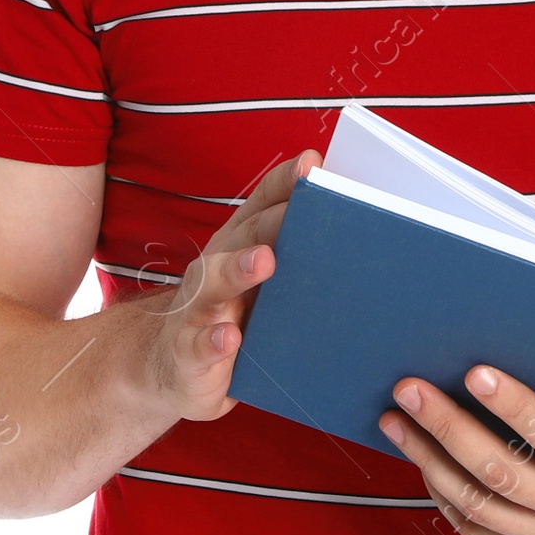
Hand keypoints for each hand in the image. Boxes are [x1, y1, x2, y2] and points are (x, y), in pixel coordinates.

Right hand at [141, 149, 319, 423]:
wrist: (174, 371)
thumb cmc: (234, 320)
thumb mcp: (265, 287)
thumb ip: (299, 260)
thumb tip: (360, 237)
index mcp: (240, 246)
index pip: (262, 204)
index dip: (285, 182)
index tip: (312, 164)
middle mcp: (216, 267)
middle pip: (244, 236)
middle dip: (272, 221)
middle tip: (299, 210)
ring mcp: (198, 308)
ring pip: (214, 282)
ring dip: (238, 270)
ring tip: (264, 261)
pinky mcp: (188, 352)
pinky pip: (200, 344)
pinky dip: (214, 340)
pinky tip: (230, 337)